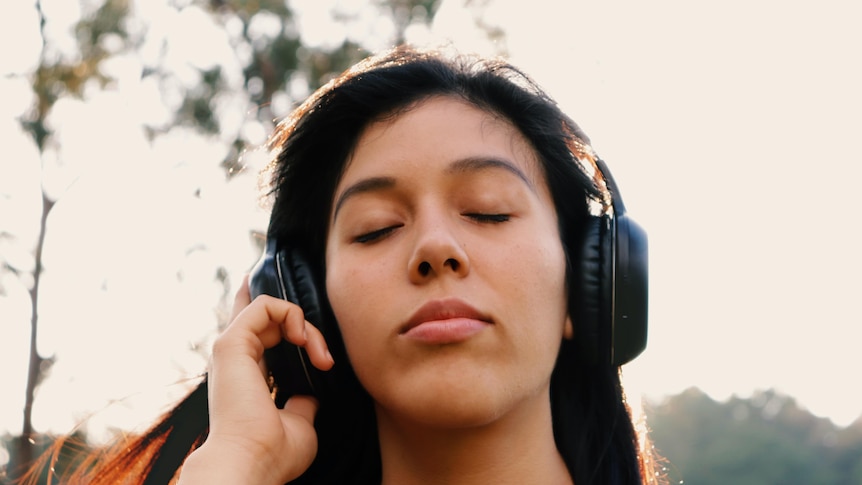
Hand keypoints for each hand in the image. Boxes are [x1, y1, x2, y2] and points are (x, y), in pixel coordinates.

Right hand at [179, 275, 333, 483]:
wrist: (252, 463)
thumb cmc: (273, 453)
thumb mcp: (298, 422)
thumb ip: (302, 401)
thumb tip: (311, 393)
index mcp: (247, 375)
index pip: (260, 332)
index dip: (285, 319)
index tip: (320, 351)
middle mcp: (236, 359)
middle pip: (261, 311)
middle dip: (298, 317)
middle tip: (322, 354)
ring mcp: (231, 348)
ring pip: (270, 308)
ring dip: (304, 325)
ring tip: (319, 356)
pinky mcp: (232, 342)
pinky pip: (264, 305)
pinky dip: (290, 314)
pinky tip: (303, 340)